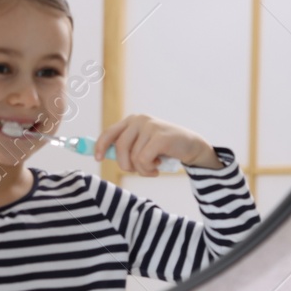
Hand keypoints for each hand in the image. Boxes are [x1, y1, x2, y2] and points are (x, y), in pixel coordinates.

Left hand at [92, 114, 220, 174]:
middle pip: (119, 148)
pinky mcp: (160, 137)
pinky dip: (149, 169)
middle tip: (138, 170)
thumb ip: (127, 147)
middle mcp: (139, 120)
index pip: (109, 133)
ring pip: (133, 157)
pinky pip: (143, 160)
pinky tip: (158, 167)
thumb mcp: (144, 144)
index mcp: (132, 121)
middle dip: (126, 165)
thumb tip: (105, 154)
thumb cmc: (165, 148)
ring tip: (153, 167)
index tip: (98, 159)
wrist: (192, 146)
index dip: (100, 146)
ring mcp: (150, 126)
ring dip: (142, 170)